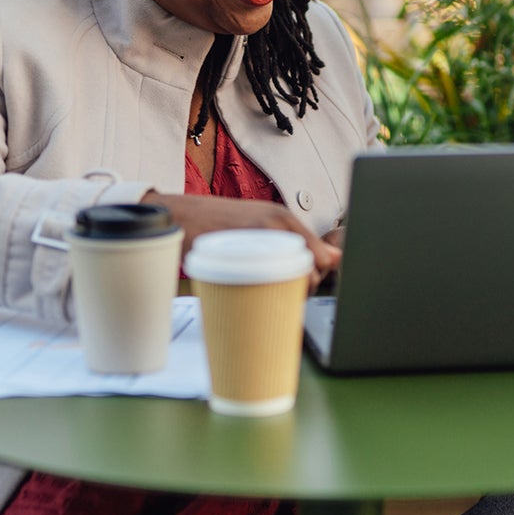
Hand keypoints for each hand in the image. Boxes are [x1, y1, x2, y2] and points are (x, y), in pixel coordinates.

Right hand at [142, 192, 341, 290]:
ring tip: (268, 293)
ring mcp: (259, 240)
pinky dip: (269, 299)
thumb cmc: (217, 224)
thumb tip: (334, 259)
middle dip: (305, 288)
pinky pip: (270, 288)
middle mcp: (278, 225)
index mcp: (284, 217)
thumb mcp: (258, 223)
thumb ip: (293, 240)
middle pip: (315, 271)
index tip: (302, 283)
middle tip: (281, 290)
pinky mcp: (241, 256)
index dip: (318, 275)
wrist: (178, 216)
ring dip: (288, 295)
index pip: (325, 256)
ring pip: (296, 282)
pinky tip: (256, 296)